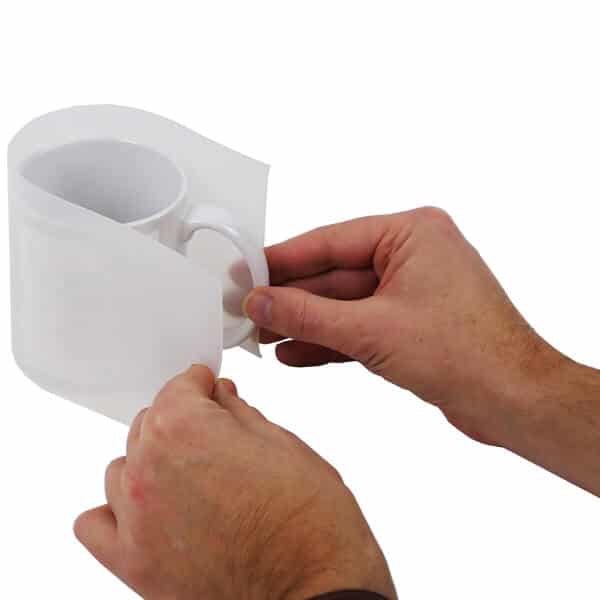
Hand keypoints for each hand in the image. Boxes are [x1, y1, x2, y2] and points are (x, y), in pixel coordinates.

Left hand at [74, 366, 395, 599]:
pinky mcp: (134, 565)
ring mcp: (136, 520)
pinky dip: (116, 511)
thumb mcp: (283, 444)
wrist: (318, 590)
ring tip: (190, 477)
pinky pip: (96, 523)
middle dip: (182, 421)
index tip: (209, 388)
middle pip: (149, 424)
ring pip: (123, 469)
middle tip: (216, 436)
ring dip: (151, 463)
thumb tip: (221, 395)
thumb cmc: (311, 521)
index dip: (200, 384)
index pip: (178, 387)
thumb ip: (240, 413)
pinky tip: (150, 511)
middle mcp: (149, 470)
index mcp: (186, 430)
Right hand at [243, 208, 567, 445]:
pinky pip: (358, 327)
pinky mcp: (409, 325)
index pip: (330, 241)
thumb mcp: (370, 330)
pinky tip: (293, 354)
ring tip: (262, 336)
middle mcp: (412, 255)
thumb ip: (307, 315)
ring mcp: (411, 292)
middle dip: (291, 298)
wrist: (515, 402)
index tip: (246, 272)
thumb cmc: (467, 353)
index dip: (283, 260)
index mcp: (412, 233)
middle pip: (333, 274)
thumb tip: (260, 303)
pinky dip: (328, 341)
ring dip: (304, 323)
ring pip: (343, 304)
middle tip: (248, 309)